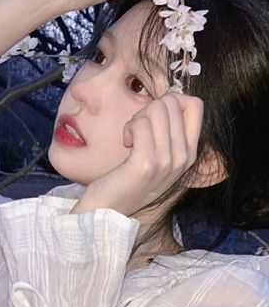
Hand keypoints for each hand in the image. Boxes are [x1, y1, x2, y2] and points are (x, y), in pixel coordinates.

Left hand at [70, 93, 203, 216]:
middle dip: (149, 109)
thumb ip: (169, 132)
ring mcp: (167, 161)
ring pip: (156, 109)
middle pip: (172, 102)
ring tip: (132, 138)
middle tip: (138, 131)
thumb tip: (169, 97)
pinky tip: (126, 143)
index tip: (155, 118)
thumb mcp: (159, 157)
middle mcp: (184, 157)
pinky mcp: (146, 164)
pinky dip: (129, 128)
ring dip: (137, 119)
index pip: (196, 105)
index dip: (172, 100)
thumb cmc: (130, 178)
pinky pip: (141, 124)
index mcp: (190, 153)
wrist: (110, 209)